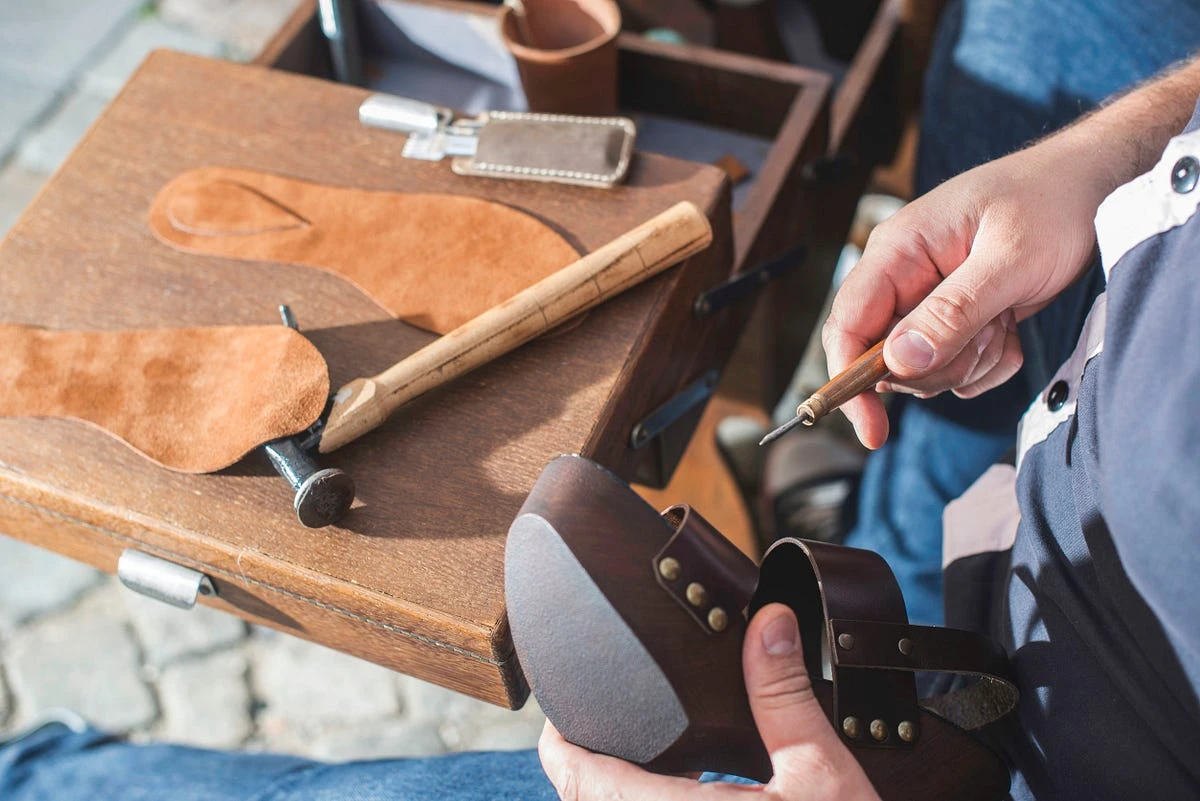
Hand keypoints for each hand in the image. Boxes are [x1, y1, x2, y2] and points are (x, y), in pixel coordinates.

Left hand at [538, 603, 880, 800]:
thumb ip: (782, 697)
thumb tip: (768, 623)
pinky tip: (690, 795)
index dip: (559, 741)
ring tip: (651, 755)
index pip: (578, 778)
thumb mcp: (820, 773)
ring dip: (623, 792)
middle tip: (612, 722)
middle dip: (593, 765)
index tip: (563, 711)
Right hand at [822, 130, 1116, 448]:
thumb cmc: (1049, 202)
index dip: (848, 379)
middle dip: (940, 364)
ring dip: (972, 360)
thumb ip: (952, 312)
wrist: (1089, 186)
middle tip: (991, 329)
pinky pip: (955, 370)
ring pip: (924, 370)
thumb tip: (900, 363)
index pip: (847, 325)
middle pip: (886, 360)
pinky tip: (1011, 325)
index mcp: (896, 252)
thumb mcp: (1009, 259)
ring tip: (1006, 317)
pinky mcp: (953, 320)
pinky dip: (989, 362)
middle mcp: (902, 279)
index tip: (871, 428)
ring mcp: (926, 302)